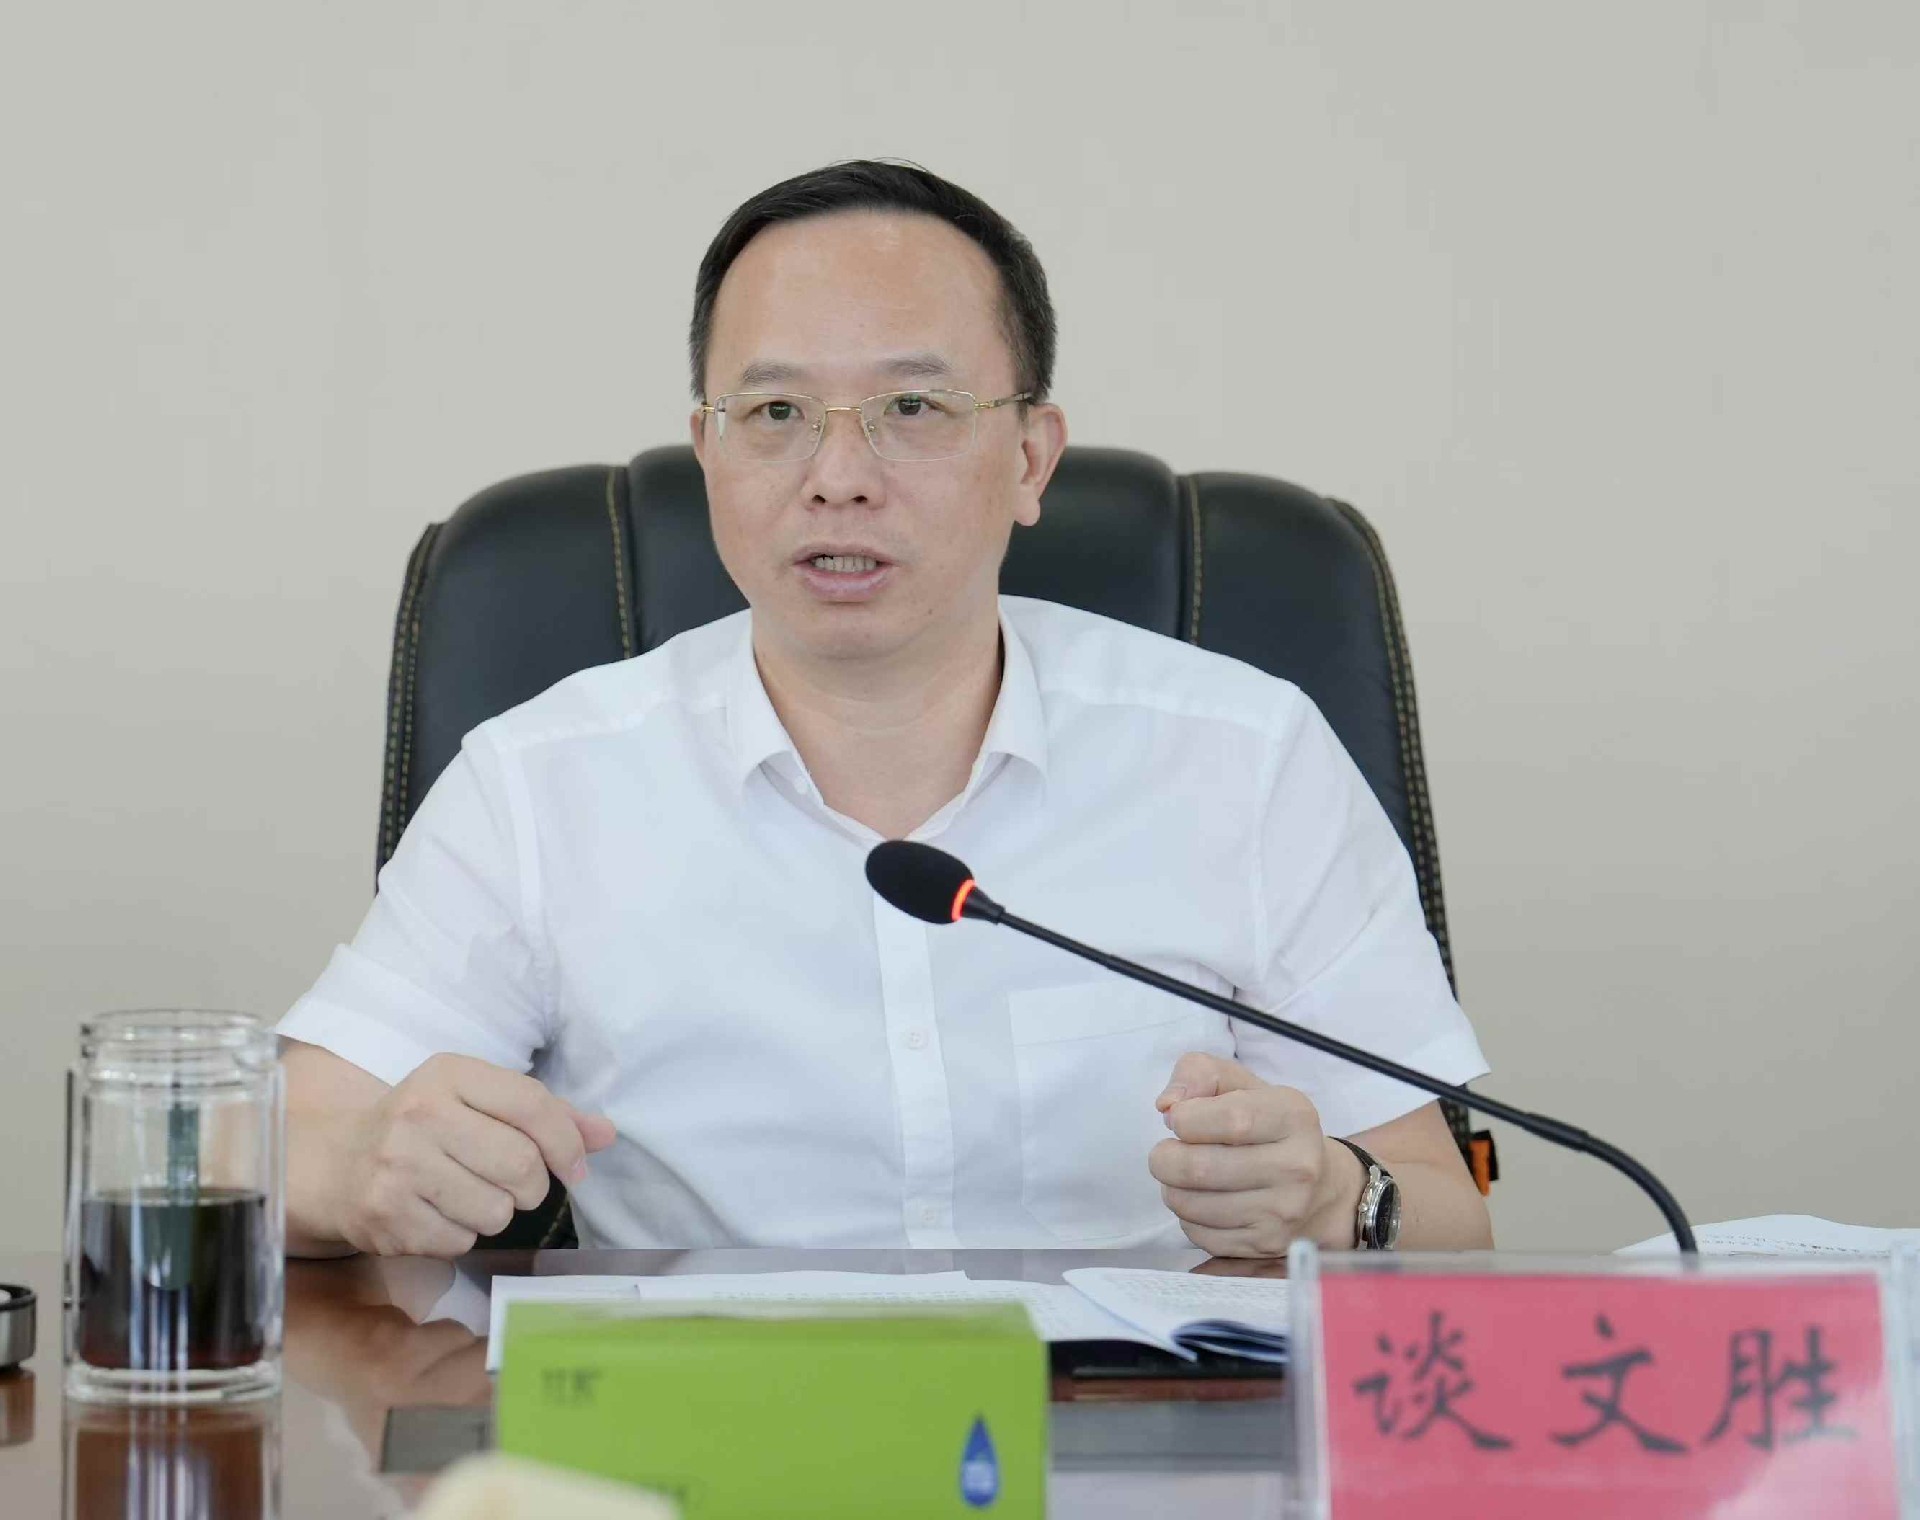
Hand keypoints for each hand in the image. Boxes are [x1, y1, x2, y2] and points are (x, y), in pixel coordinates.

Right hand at [330, 1053, 616, 1257]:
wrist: (335, 1163)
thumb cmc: (425, 1128)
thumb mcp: (478, 1101)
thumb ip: (546, 1114)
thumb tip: (608, 1135)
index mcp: (450, 1074)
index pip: (533, 1106)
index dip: (567, 1143)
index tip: (575, 1168)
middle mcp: (420, 1115)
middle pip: (521, 1166)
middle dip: (533, 1187)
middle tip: (516, 1185)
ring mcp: (398, 1168)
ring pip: (496, 1212)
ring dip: (495, 1212)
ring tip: (467, 1195)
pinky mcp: (385, 1218)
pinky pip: (461, 1241)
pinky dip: (461, 1235)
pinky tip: (437, 1213)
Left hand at [1148, 1051, 1356, 1257]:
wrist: (1321, 1189)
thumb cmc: (1269, 1127)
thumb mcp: (1242, 1084)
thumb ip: (1200, 1074)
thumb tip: (1166, 1105)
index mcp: (1294, 1117)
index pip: (1231, 1120)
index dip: (1187, 1119)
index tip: (1177, 1119)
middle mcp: (1297, 1167)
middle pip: (1201, 1168)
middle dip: (1165, 1158)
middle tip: (1166, 1152)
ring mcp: (1284, 1212)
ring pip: (1192, 1205)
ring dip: (1172, 1189)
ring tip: (1184, 1176)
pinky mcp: (1266, 1245)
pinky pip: (1199, 1235)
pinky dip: (1187, 1217)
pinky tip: (1204, 1201)